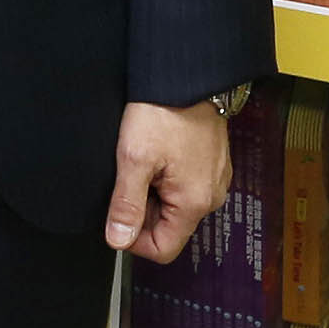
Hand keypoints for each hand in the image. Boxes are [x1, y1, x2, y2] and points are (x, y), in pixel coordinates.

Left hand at [108, 99, 231, 261]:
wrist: (187, 78)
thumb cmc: (164, 113)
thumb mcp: (134, 159)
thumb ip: (126, 204)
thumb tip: (117, 240)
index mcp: (195, 202)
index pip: (163, 249)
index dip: (133, 240)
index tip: (115, 216)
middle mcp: (211, 197)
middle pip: (168, 228)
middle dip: (141, 212)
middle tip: (126, 178)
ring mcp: (213, 181)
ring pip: (173, 206)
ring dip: (150, 193)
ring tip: (141, 162)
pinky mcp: (210, 166)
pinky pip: (182, 187)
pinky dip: (163, 178)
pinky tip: (154, 155)